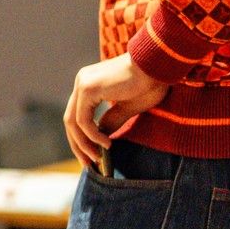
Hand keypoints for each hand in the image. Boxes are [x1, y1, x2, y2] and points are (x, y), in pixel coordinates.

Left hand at [64, 53, 170, 168]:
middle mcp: (82, 82)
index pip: (77, 116)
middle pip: (70, 121)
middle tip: (89, 164)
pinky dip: (92, 136)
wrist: (159, 64)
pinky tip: (106, 145)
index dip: (81, 138)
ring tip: (98, 158)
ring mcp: (82, 83)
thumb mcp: (129, 106)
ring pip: (73, 123)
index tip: (90, 156)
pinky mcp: (87, 88)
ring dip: (84, 144)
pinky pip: (83, 120)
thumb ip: (112, 120)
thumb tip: (101, 138)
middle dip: (78, 145)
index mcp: (89, 84)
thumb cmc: (151, 82)